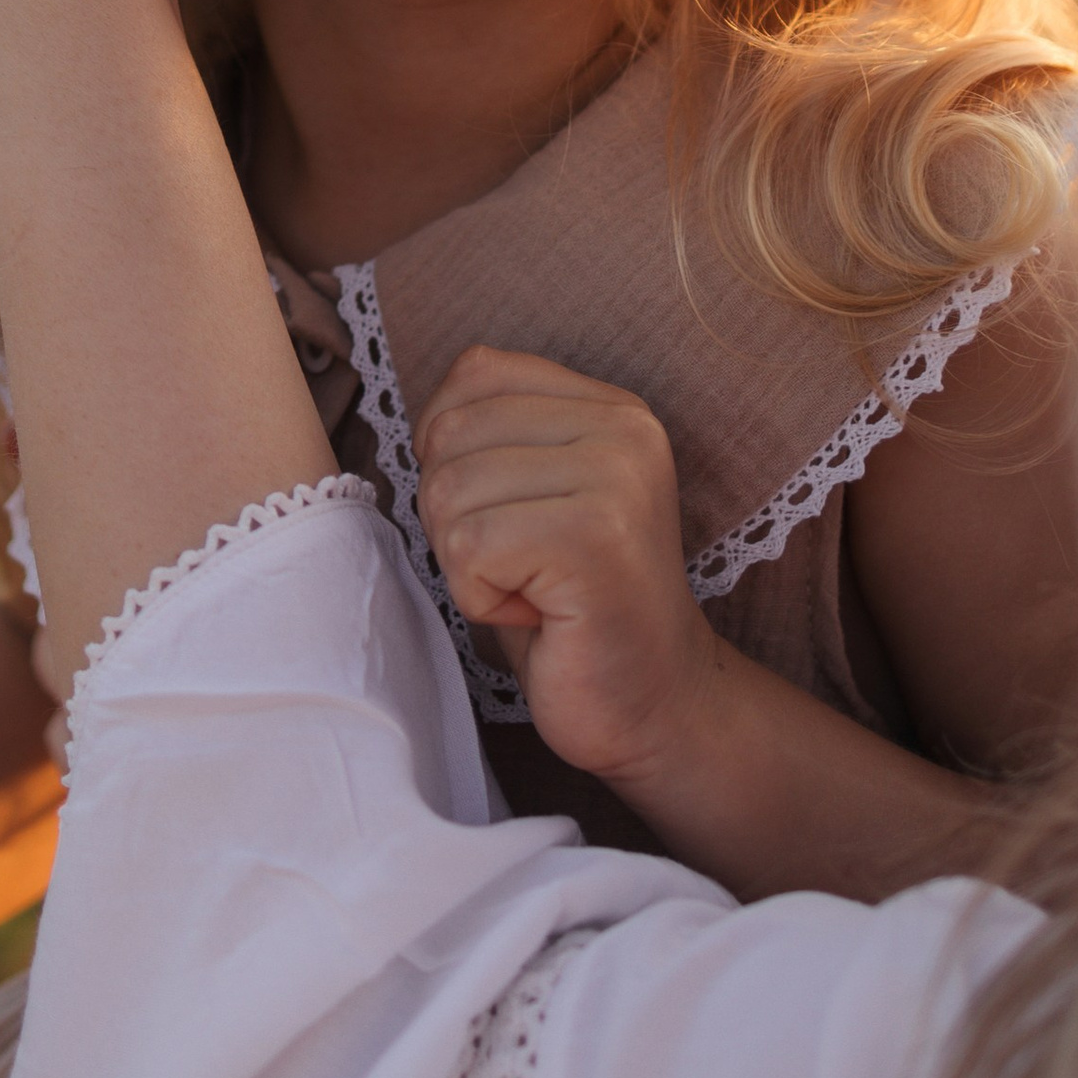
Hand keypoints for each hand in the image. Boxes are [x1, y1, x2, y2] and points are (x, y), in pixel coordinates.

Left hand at [416, 345, 711, 798]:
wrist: (654, 704)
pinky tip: (537, 615)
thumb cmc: (572, 610)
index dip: (451, 449)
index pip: (475, 372)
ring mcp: (615, 479)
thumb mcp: (534, 498)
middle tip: (522, 567)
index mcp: (611, 407)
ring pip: (449, 490)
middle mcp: (624, 428)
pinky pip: (468, 546)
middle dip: (454, 514)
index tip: (506, 515)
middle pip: (451, 433)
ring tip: (534, 590)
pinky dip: (479, 597)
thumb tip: (423, 421)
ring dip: (468, 562)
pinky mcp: (593, 538)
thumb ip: (494, 438)